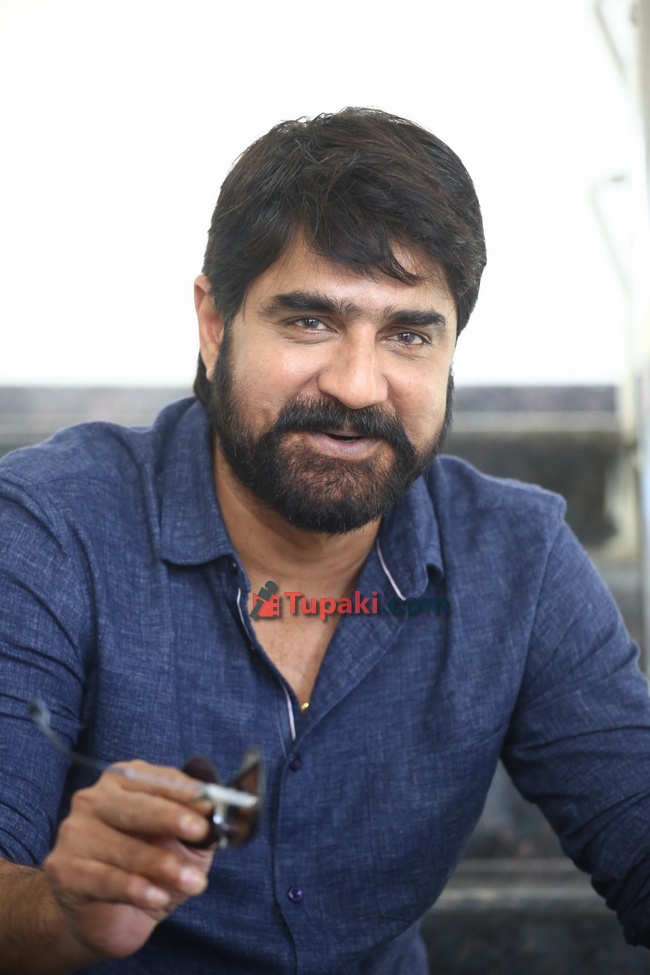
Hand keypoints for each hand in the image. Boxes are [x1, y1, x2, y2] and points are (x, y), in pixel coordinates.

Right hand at [43, 760, 215, 960]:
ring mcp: (75, 833)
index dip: (185, 793)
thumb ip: (200, 829)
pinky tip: (157, 897)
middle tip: (200, 831)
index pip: (157, 780)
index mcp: (124, 781)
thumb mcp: (182, 845)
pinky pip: (104, 879)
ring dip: (163, 865)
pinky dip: (134, 889)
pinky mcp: (64, 870)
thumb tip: (221, 817)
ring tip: (194, 882)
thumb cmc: (148, 868)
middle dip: (171, 818)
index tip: (210, 805)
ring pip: (124, 847)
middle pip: (136, 807)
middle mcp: (95, 800)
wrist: (104, 915)